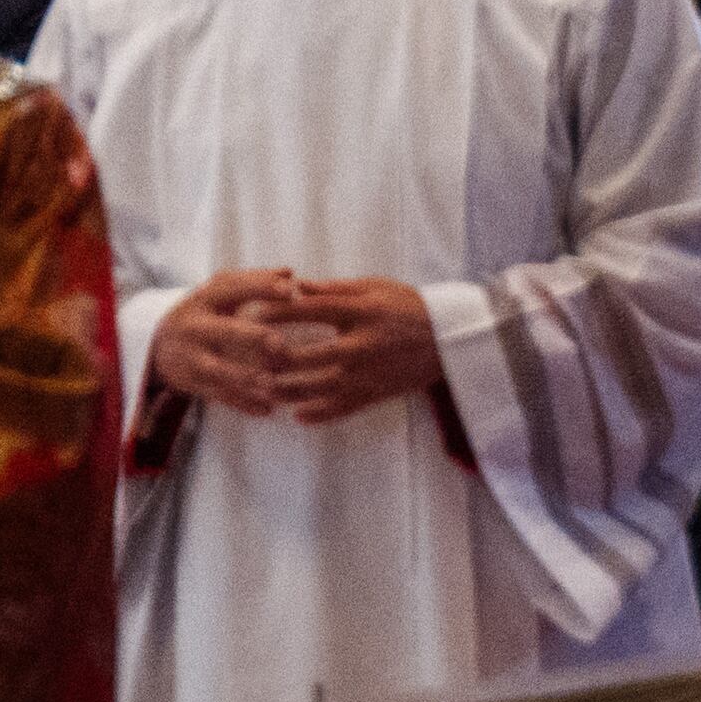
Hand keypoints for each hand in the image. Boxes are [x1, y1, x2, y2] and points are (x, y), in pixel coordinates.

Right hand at [152, 270, 301, 419]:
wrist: (156, 344)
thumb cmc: (203, 312)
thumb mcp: (219, 293)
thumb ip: (253, 282)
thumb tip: (290, 273)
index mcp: (203, 299)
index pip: (232, 289)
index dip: (261, 288)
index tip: (291, 291)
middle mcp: (194, 328)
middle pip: (224, 331)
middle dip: (251, 338)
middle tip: (281, 344)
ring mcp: (191, 358)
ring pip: (218, 370)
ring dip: (246, 377)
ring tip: (274, 384)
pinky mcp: (191, 383)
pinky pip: (218, 395)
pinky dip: (241, 403)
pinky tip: (266, 409)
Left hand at [259, 278, 443, 424]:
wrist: (449, 340)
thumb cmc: (409, 307)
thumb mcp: (376, 287)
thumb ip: (336, 289)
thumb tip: (298, 285)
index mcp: (363, 313)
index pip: (315, 310)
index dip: (282, 312)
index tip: (254, 312)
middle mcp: (363, 345)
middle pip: (310, 355)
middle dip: (277, 358)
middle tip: (252, 357)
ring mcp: (368, 374)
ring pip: (320, 388)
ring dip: (288, 391)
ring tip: (264, 388)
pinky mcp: (375, 394)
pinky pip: (341, 409)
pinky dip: (317, 415)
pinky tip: (296, 415)